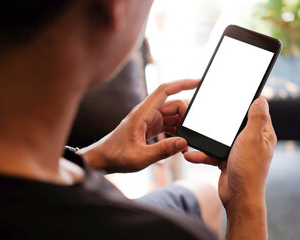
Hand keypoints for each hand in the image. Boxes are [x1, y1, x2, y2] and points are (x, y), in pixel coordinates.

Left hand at [78, 79, 198, 172]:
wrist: (102, 160)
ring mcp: (149, 120)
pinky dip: (176, 131)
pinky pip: (168, 124)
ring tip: (186, 141)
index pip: (165, 91)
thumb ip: (163, 150)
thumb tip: (184, 142)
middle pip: (173, 104)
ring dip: (182, 125)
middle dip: (185, 115)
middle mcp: (147, 113)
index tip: (197, 82)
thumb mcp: (141, 157)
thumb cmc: (116, 156)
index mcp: (142, 113)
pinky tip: (180, 143)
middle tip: (191, 133)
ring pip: (172, 115)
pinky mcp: (150, 127)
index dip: (182, 83)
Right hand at [183, 98, 275, 238]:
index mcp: (263, 134)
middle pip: (234, 124)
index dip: (246, 103)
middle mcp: (252, 141)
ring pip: (220, 139)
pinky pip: (212, 153)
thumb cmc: (248, 169)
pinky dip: (202, 154)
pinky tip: (190, 155)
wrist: (238, 198)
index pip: (256, 112)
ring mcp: (238, 151)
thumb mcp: (252, 138)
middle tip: (207, 113)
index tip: (233, 95)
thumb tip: (261, 100)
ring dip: (206, 141)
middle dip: (220, 122)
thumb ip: (256, 118)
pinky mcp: (226, 161)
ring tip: (193, 137)